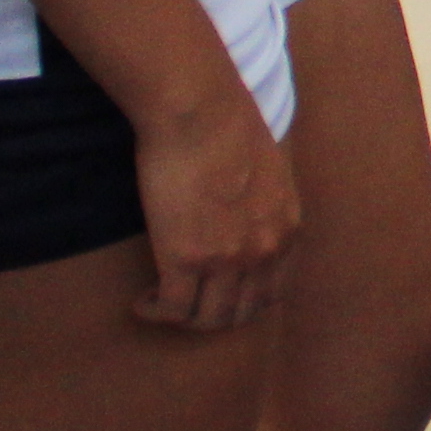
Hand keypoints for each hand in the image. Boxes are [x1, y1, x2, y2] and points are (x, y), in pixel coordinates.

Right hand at [127, 81, 297, 333]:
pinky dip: (156, 311)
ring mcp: (227, 260)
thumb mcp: (272, 167)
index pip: (272, 291)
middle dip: (213, 315)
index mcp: (287, 229)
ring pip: (208, 318)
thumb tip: (247, 207)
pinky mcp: (185, 260)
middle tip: (187, 305)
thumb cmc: (228, 125)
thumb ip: (267, 199)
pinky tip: (143, 302)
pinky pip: (173, 309)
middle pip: (241, 312)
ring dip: (184, 318)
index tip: (219, 295)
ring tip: (161, 304)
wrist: (201, 111)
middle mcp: (263, 252)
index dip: (244, 301)